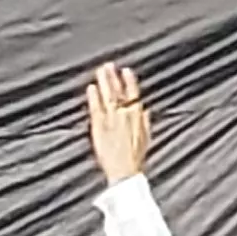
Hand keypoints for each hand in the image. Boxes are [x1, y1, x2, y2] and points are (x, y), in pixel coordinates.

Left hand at [83, 62, 152, 183]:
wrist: (124, 171)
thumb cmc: (135, 157)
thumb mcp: (146, 137)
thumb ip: (144, 122)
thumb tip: (145, 110)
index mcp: (137, 117)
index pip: (134, 94)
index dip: (130, 81)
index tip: (126, 70)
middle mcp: (124, 115)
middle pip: (118, 91)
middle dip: (113, 77)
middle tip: (108, 65)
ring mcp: (110, 119)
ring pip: (107, 96)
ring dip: (103, 82)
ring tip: (100, 71)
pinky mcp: (98, 126)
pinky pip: (95, 108)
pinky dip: (93, 97)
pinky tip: (90, 88)